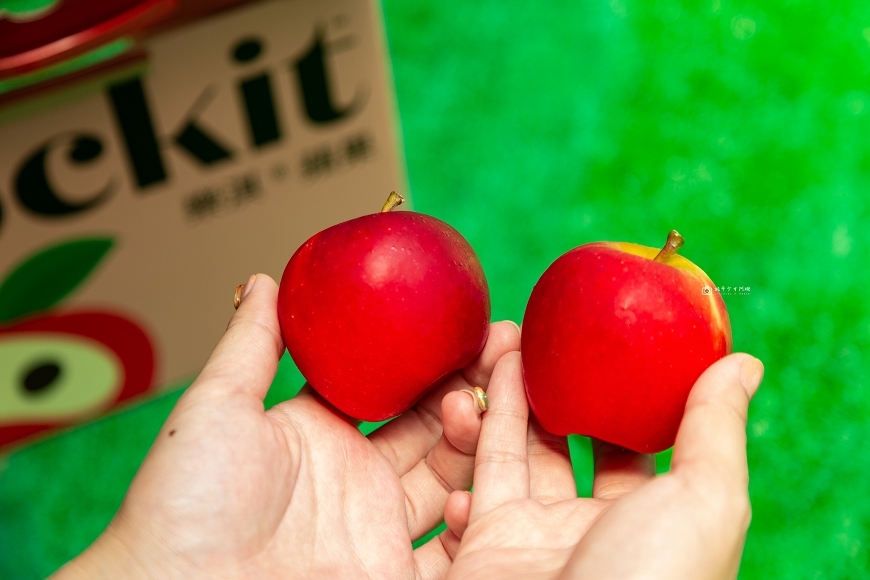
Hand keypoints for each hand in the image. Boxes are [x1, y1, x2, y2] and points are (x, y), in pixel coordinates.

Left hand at [53, 274, 519, 579]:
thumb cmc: (187, 503)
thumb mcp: (218, 409)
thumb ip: (252, 345)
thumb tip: (266, 280)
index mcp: (321, 434)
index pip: (394, 387)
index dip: (434, 357)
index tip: (473, 323)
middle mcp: (357, 479)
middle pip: (434, 425)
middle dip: (475, 385)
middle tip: (508, 345)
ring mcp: (379, 528)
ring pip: (455, 474)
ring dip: (486, 432)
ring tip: (511, 386)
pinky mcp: (395, 575)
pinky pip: (455, 542)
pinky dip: (479, 505)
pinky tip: (495, 460)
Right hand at [443, 351, 763, 579]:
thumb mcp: (704, 500)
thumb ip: (715, 431)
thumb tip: (744, 364)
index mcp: (652, 526)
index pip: (636, 448)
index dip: (623, 396)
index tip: (609, 346)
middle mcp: (592, 532)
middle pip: (570, 445)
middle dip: (558, 391)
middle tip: (546, 336)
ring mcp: (535, 537)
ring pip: (519, 451)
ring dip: (512, 397)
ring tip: (510, 342)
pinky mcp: (486, 542)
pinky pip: (481, 474)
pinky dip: (477, 430)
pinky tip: (479, 390)